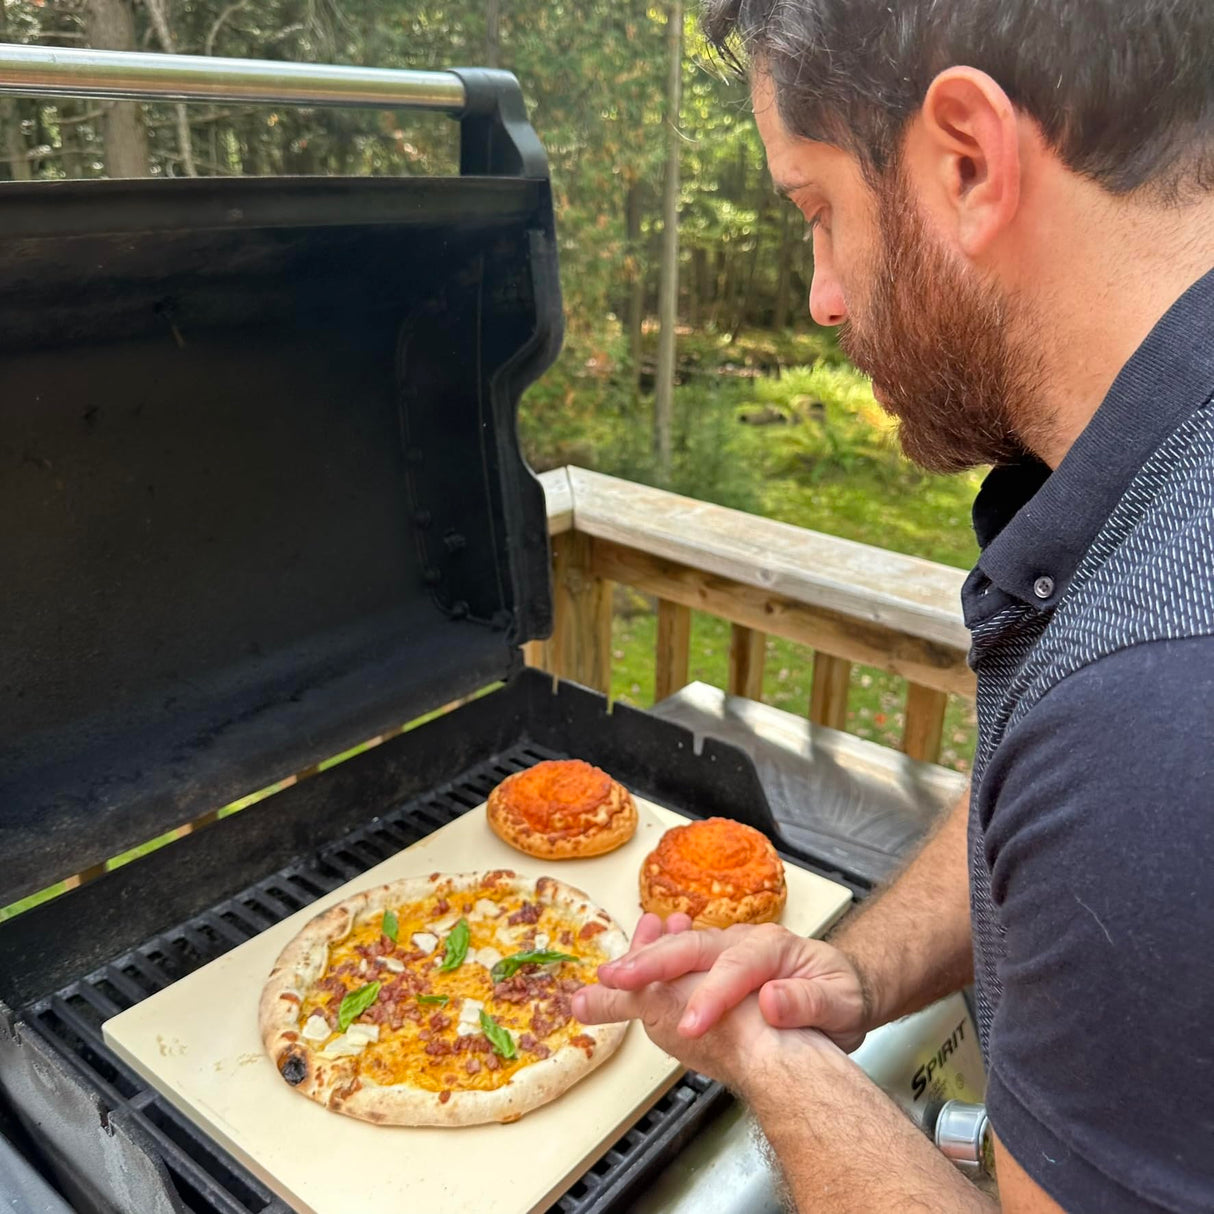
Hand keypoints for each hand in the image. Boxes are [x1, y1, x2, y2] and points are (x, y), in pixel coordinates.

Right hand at [596, 919, 869, 1050]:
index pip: (737, 969)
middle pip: (694, 950)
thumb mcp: (842, 1002)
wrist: (843, 987)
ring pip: (677, 952)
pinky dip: (645, 968)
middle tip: (617, 983)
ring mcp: (724, 951)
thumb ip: (810, 1002)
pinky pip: (675, 963)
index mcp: (775, 948)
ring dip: (640, 964)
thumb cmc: (842, 994)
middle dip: (654, 967)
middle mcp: (743, 942)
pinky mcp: (711, 967)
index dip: (710, 996)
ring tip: (606, 978)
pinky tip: (620, 974)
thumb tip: (772, 1002)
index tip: (689, 1027)